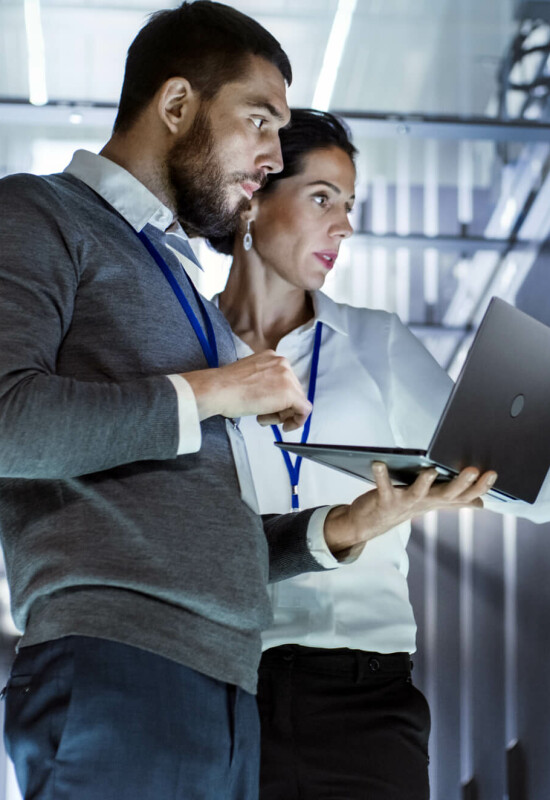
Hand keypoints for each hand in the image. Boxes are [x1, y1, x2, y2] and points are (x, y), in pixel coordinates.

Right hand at [181, 351, 311, 430]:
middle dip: (281, 407)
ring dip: (282, 414)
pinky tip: (285, 426)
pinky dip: (297, 421)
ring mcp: (288, 376)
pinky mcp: (290, 393)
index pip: (284, 381)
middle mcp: (282, 363)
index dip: (278, 398)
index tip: (269, 408)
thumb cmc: (225, 387)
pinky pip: (304, 410)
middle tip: (264, 416)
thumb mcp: (249, 377)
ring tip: (263, 418)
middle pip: (293, 390)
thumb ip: (264, 382)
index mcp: (271, 357)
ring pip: (297, 401)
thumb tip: (271, 396)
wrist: (219, 390)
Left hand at [324, 462, 496, 559]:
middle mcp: (424, 502)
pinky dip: (380, 475)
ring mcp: (404, 503)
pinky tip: (378, 463)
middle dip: (461, 483)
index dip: (479, 487)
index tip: (493, 473)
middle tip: (473, 470)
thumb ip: (455, 500)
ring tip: (430, 470)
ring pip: (417, 493)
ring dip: (424, 482)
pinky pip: (383, 487)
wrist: (371, 524)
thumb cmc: (404, 506)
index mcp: (437, 500)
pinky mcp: (384, 500)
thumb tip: (480, 503)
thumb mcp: (431, 502)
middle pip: (447, 494)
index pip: (464, 495)